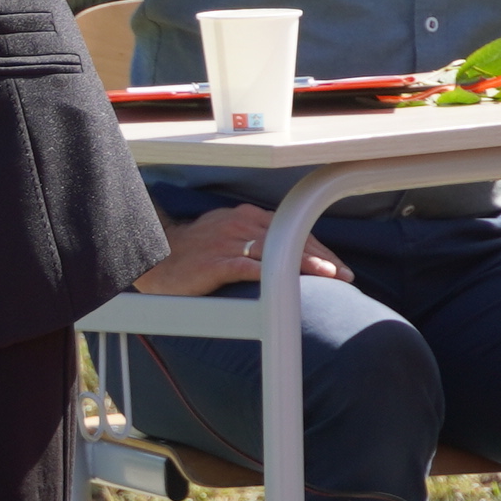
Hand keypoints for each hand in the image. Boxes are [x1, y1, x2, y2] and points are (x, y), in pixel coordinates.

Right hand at [133, 202, 347, 297]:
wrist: (155, 259)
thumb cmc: (192, 253)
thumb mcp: (226, 235)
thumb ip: (255, 239)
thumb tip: (286, 255)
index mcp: (245, 216)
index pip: (292, 229)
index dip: (319, 248)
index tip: (339, 266)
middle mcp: (239, 224)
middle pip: (290, 238)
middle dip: (322, 257)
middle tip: (345, 275)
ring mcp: (227, 242)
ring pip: (275, 250)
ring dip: (305, 263)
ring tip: (330, 276)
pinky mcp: (215, 263)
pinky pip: (250, 266)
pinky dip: (272, 274)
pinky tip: (289, 284)